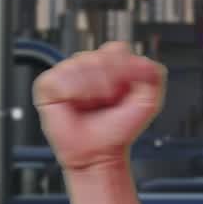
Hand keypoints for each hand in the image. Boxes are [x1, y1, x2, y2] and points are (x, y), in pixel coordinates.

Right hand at [32, 41, 166, 173]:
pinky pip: (58, 79)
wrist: (99, 154)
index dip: (123, 71)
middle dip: (107, 83)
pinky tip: (76, 104)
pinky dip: (71, 93)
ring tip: (92, 105)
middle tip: (108, 102)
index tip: (125, 91)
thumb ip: (153, 75)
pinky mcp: (48, 87)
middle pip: (98, 57)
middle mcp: (89, 66)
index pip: (117, 49)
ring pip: (78, 65)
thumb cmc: (118, 129)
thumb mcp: (148, 102)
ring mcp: (68, 74)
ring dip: (90, 90)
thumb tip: (144, 61)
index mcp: (112, 65)